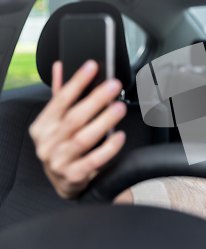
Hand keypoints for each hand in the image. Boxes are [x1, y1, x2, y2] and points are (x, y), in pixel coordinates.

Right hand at [29, 60, 126, 198]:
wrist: (65, 182)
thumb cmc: (63, 147)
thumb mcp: (57, 123)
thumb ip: (60, 96)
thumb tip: (60, 67)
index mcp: (42, 126)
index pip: (60, 100)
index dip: (77, 81)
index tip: (92, 66)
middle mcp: (47, 144)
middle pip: (74, 118)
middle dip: (96, 99)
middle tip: (114, 85)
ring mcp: (58, 161)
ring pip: (83, 138)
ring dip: (104, 121)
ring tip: (119, 107)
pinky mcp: (73, 176)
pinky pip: (93, 160)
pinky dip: (108, 148)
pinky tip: (120, 136)